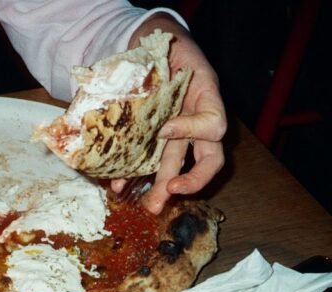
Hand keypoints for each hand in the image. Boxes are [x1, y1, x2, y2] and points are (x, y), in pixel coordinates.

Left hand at [111, 15, 226, 214]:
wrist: (152, 44)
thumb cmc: (165, 46)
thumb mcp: (171, 51)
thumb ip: (165, 79)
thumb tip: (159, 123)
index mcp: (206, 97)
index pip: (213, 124)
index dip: (193, 131)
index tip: (165, 129)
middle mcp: (196, 120)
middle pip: (204, 158)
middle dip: (188, 181)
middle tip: (169, 193)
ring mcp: (176, 132)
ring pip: (175, 164)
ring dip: (161, 187)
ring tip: (148, 206)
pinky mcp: (154, 138)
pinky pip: (148, 161)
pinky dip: (133, 174)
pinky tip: (118, 184)